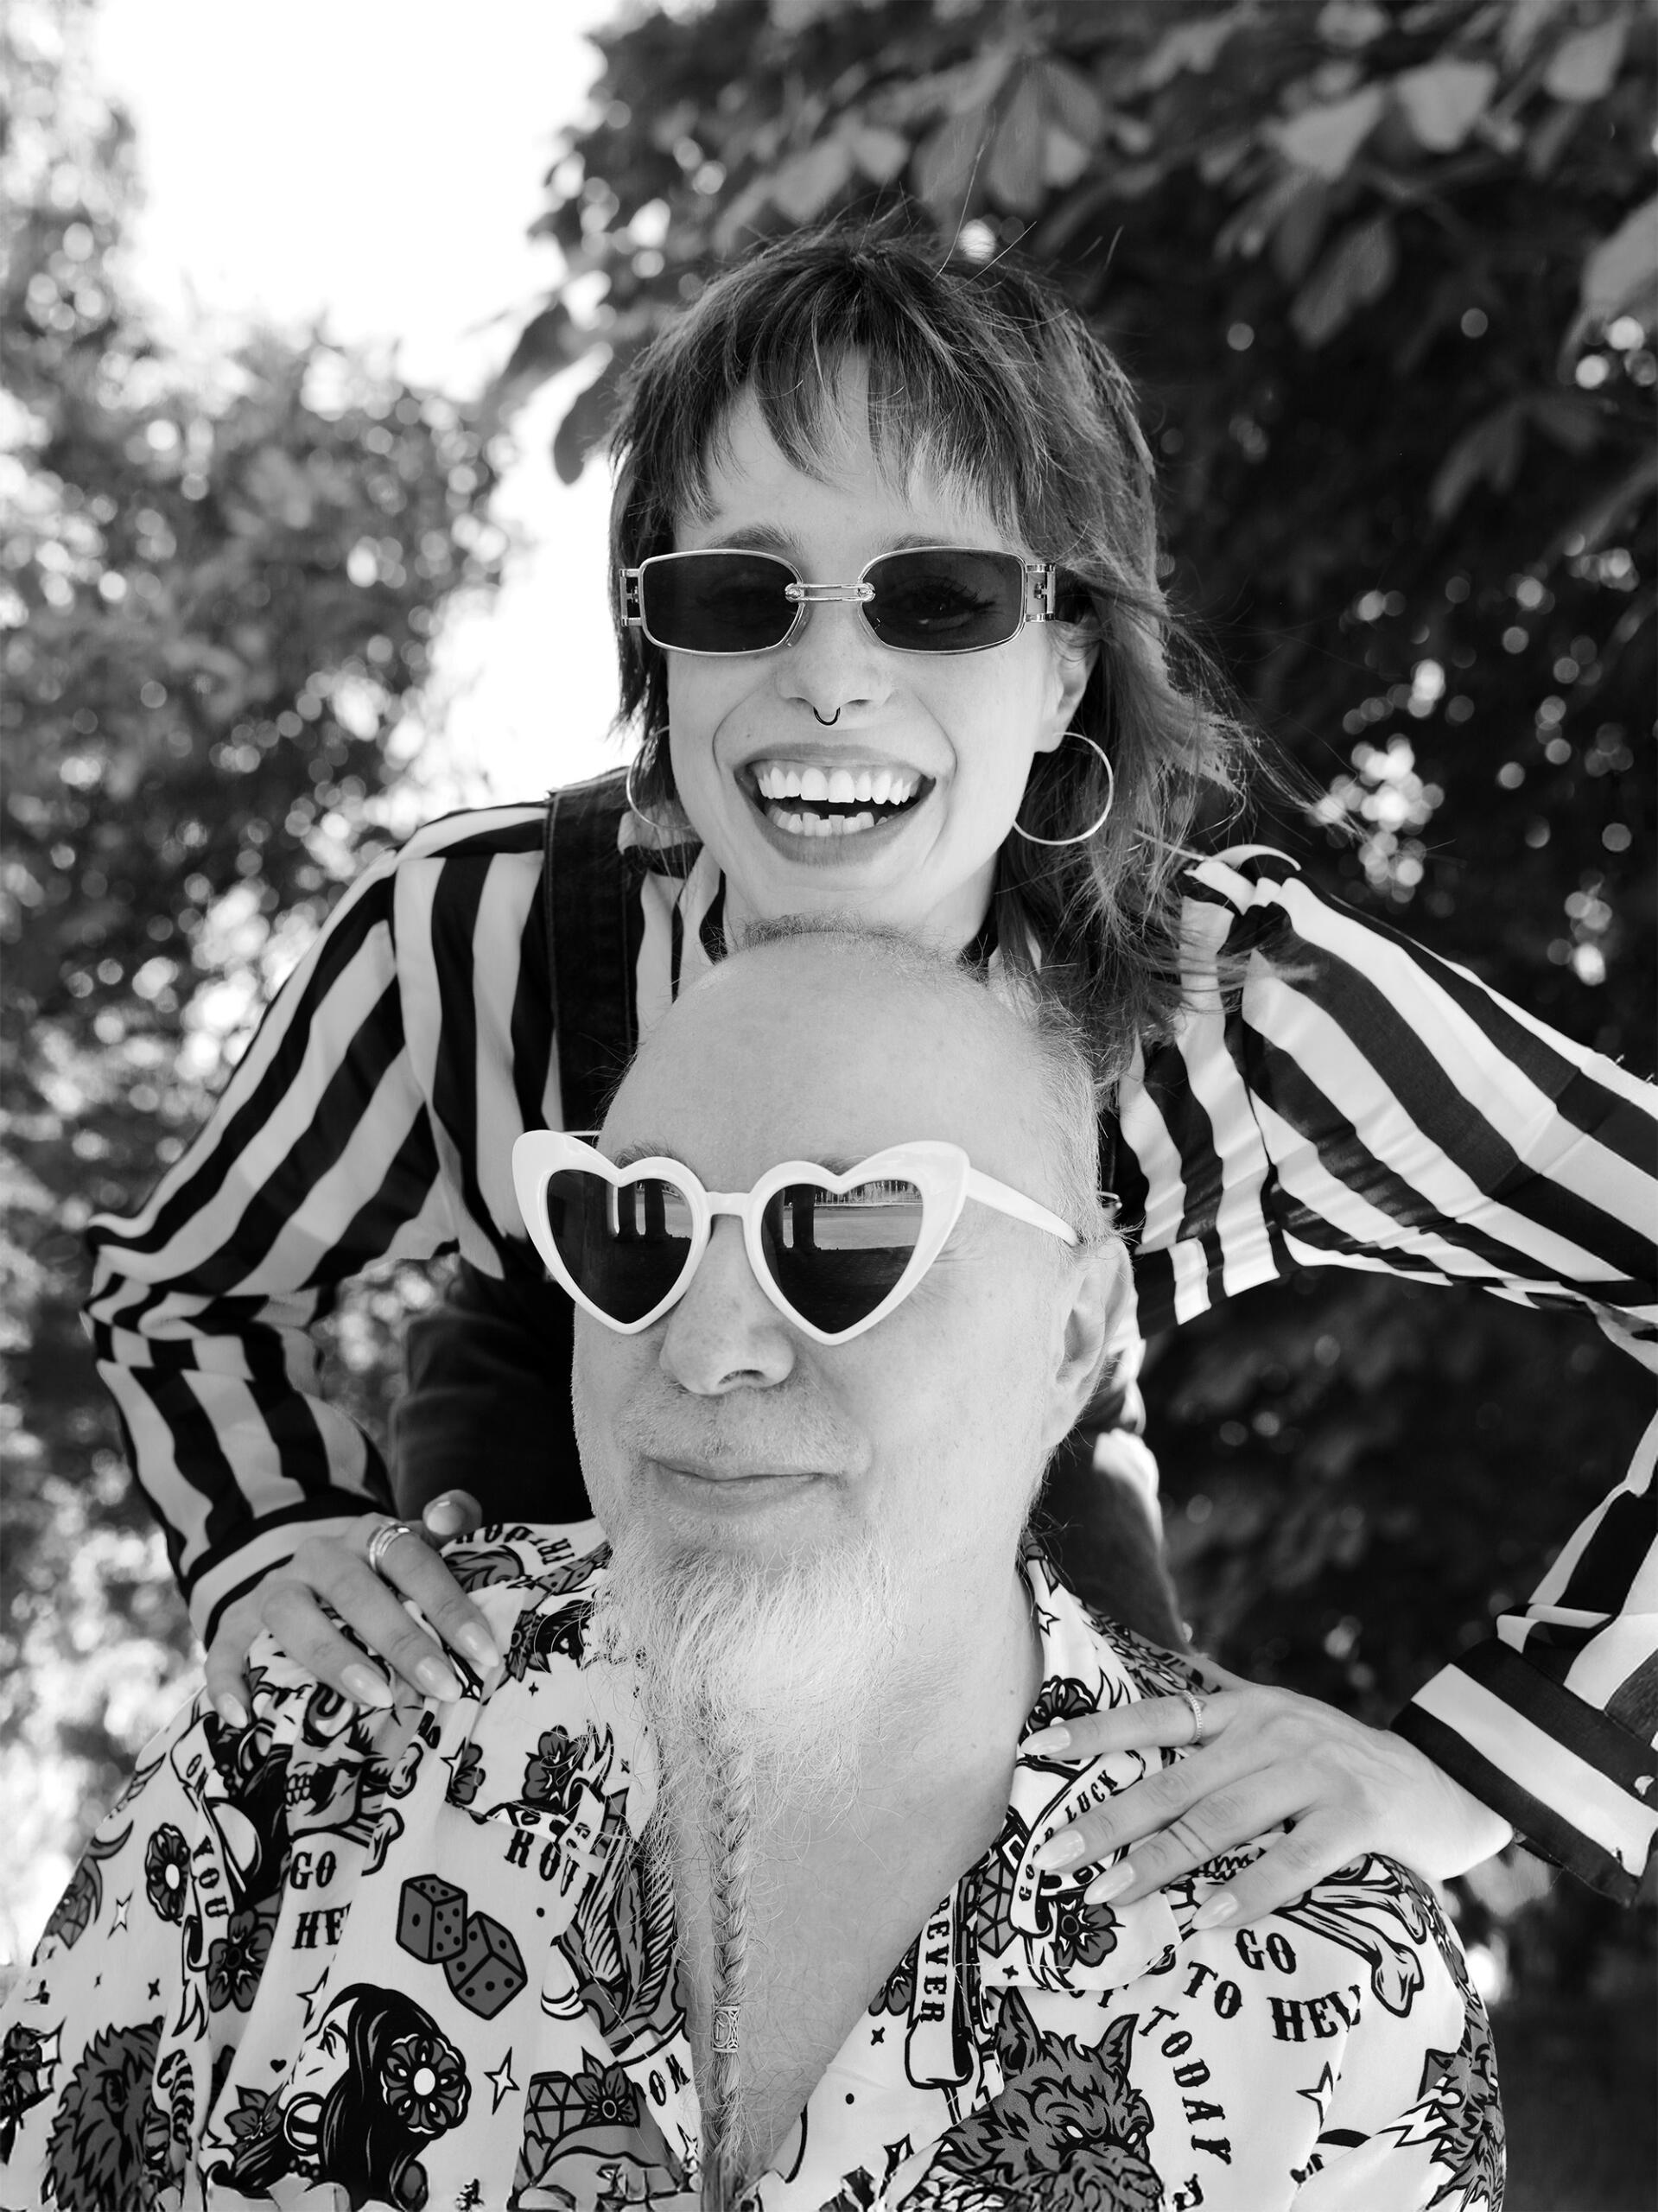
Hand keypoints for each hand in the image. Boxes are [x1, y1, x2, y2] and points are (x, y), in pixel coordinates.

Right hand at [203, 1491, 494, 1723]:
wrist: (301, 1581)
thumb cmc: (375, 1579)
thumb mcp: (412, 1549)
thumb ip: (446, 1524)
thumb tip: (452, 1514)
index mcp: (368, 1536)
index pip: (411, 1561)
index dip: (448, 1605)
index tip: (483, 1652)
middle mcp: (317, 1557)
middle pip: (356, 1591)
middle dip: (401, 1640)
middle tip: (441, 1686)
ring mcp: (272, 1591)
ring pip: (292, 1614)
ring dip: (332, 1657)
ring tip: (374, 1698)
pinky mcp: (234, 1626)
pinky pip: (223, 1651)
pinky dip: (228, 1682)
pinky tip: (243, 1717)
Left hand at [1026, 1663, 1512, 1927]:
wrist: (1451, 1779)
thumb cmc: (1345, 1758)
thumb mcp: (1281, 1716)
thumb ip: (1224, 1694)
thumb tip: (1171, 1653)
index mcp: (1242, 1709)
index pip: (1153, 1714)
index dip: (1095, 1730)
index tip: (1035, 1749)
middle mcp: (1270, 1732)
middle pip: (1173, 1779)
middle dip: (1107, 1819)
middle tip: (1051, 1856)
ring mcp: (1314, 1772)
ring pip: (1221, 1820)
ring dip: (1160, 1862)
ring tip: (1107, 1896)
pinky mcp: (1357, 1816)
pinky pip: (1293, 1859)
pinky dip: (1248, 1889)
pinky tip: (1208, 1917)